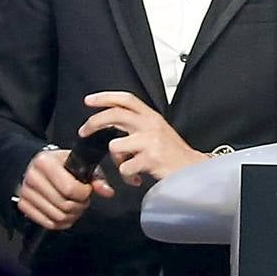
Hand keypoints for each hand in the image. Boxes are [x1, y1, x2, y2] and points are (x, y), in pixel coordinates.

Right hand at [14, 147, 114, 229]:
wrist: (37, 166)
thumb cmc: (61, 164)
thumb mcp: (79, 163)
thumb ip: (96, 176)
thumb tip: (108, 192)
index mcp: (45, 162)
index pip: (69, 189)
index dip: (84, 193)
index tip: (86, 189)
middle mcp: (32, 177)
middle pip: (64, 205)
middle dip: (79, 206)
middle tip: (82, 200)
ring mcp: (26, 193)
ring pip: (57, 217)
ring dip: (72, 216)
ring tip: (75, 206)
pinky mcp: (23, 205)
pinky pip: (48, 224)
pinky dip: (61, 223)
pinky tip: (66, 214)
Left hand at [80, 91, 207, 185]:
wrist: (192, 170)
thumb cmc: (173, 153)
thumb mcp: (158, 131)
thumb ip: (138, 125)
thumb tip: (111, 125)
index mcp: (151, 116)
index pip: (126, 99)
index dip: (105, 97)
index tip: (89, 100)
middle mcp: (151, 124)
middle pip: (115, 115)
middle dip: (94, 123)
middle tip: (84, 132)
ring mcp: (150, 141)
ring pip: (115, 146)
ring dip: (117, 160)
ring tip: (128, 165)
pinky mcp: (150, 159)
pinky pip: (125, 168)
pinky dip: (127, 177)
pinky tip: (137, 178)